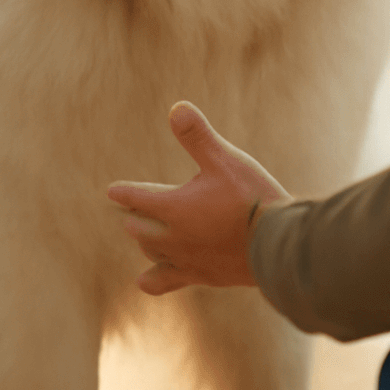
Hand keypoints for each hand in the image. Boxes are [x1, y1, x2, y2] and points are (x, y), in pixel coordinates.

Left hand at [108, 102, 290, 295]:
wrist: (277, 244)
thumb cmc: (252, 197)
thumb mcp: (226, 160)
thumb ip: (198, 137)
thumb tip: (176, 108)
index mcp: (174, 207)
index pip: (138, 197)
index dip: (124, 192)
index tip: (112, 191)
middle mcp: (174, 237)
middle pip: (140, 227)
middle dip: (136, 215)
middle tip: (134, 208)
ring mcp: (186, 260)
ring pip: (151, 252)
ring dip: (146, 241)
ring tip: (145, 235)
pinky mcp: (202, 277)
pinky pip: (165, 281)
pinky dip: (152, 279)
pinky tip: (145, 280)